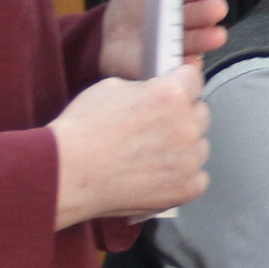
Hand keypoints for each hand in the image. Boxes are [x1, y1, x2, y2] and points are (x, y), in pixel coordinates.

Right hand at [49, 64, 207, 228]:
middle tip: (155, 126)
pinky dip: (182, 176)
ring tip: (151, 153)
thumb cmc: (82, 131)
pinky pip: (198, 176)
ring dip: (184, 147)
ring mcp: (189, 160)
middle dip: (183, 115)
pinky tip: (157, 174)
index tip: (173, 90)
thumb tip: (157, 91)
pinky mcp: (186, 188)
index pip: (194, 78)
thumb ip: (146, 88)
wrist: (67, 173)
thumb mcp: (112, 88)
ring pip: (200, 146)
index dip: (179, 83)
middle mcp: (186, 126)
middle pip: (200, 113)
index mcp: (172, 94)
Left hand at [99, 0, 229, 78]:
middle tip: (215, 9)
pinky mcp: (166, 69)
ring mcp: (179, 47)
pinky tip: (187, 61)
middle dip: (208, 12)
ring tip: (213, 36)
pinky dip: (184, 65)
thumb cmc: (136, 1)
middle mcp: (188, 22)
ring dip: (204, 39)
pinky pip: (178, 70)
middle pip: (201, 16)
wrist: (108, 38)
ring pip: (195, 42)